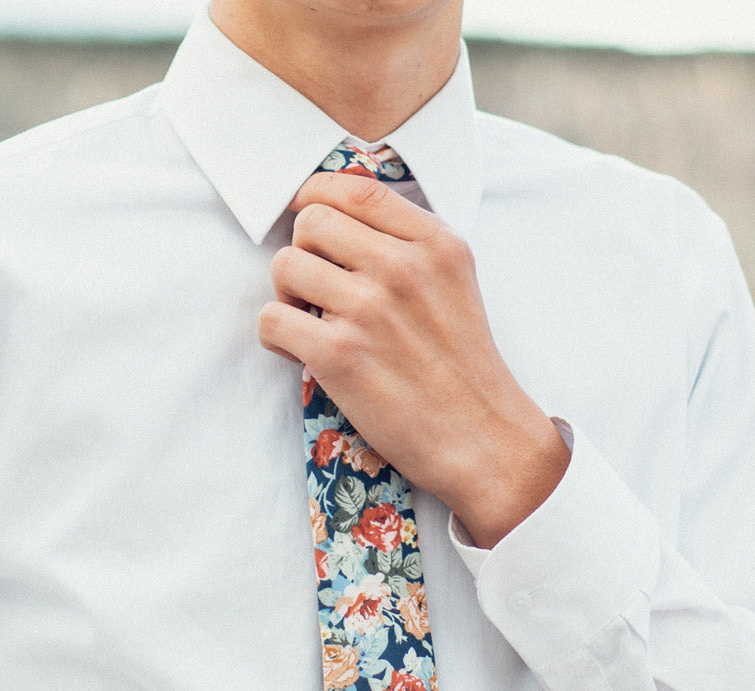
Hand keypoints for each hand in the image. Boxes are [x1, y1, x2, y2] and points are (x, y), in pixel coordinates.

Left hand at [259, 172, 568, 548]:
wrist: (482, 439)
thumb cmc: (464, 369)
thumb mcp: (456, 284)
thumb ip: (409, 245)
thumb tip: (339, 219)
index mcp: (435, 243)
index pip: (354, 189)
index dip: (316, 198)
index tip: (308, 223)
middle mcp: (402, 267)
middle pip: (311, 223)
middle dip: (304, 254)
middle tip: (316, 291)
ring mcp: (369, 309)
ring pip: (284, 266)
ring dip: (287, 296)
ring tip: (310, 324)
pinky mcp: (340, 355)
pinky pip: (272, 320)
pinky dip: (277, 338)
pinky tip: (302, 353)